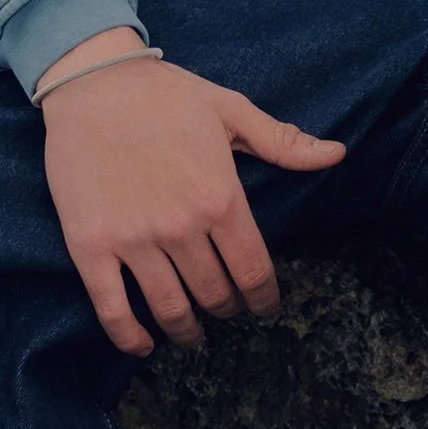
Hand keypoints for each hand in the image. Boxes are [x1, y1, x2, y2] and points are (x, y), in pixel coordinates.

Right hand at [37, 32, 347, 357]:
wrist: (94, 83)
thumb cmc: (167, 95)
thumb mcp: (232, 111)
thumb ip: (283, 143)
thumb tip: (336, 154)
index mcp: (221, 198)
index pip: (253, 269)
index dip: (263, 297)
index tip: (264, 307)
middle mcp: (182, 227)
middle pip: (214, 293)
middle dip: (226, 308)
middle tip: (226, 310)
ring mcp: (134, 240)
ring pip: (170, 307)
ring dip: (186, 329)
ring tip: (193, 334)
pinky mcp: (91, 247)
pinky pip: (112, 308)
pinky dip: (129, 337)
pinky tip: (144, 345)